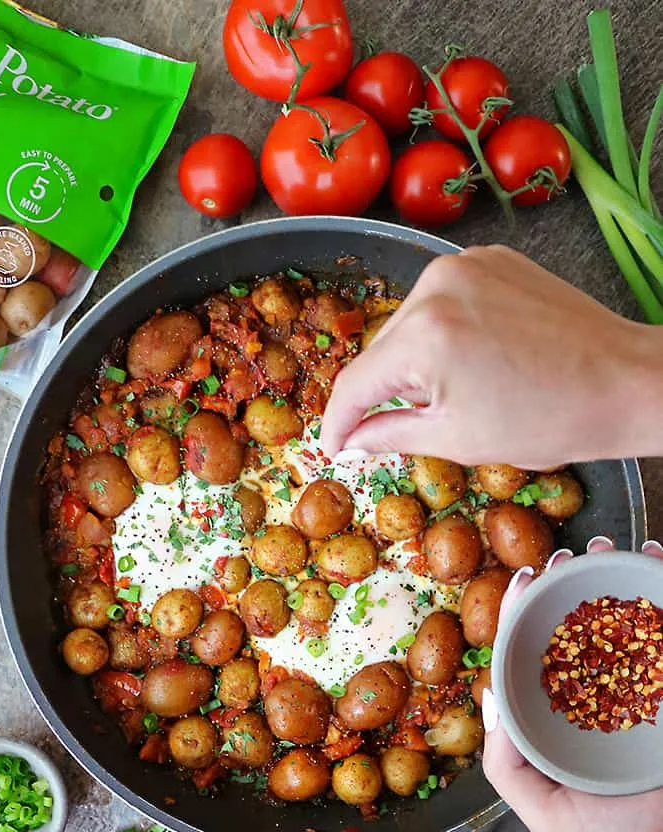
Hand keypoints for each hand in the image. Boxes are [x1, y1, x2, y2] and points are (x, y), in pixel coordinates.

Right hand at [321, 245, 662, 467]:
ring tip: (456, 388)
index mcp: (425, 335)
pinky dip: (442, 330)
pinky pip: (441, 300)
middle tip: (402, 425)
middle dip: (382, 390)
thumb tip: (352, 439)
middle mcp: (437, 285)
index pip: (355, 382)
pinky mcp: (489, 258)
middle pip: (380, 349)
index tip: (334, 444)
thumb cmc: (550, 418)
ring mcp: (465, 264)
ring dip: (412, 359)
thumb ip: (388, 434)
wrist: (625, 381)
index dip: (338, 421)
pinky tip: (472, 356)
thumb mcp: (456, 438)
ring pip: (408, 323)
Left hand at [481, 537, 662, 831]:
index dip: (520, 611)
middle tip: (562, 556)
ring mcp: (638, 667)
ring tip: (605, 547)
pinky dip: (656, 579)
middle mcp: (597, 677)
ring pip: (618, 608)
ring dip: (608, 569)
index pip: (532, 646)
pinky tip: (650, 557)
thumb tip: (485, 699)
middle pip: (573, 616)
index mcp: (562, 702)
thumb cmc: (621, 830)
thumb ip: (507, 768)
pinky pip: (661, 614)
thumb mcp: (547, 813)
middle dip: (564, 578)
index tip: (519, 578)